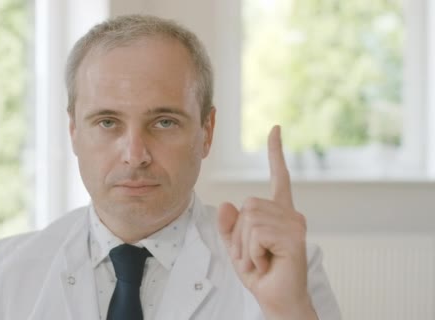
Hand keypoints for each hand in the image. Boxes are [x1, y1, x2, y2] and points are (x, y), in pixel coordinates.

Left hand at [217, 125, 316, 319]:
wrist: (277, 299)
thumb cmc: (261, 274)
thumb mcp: (236, 247)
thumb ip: (228, 226)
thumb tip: (226, 203)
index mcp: (278, 213)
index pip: (277, 177)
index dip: (274, 153)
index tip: (275, 129)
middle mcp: (290, 214)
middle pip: (246, 205)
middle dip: (238, 235)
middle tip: (253, 256)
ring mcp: (294, 224)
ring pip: (249, 219)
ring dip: (245, 246)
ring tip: (260, 260)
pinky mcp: (293, 236)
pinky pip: (255, 234)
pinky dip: (252, 253)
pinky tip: (266, 263)